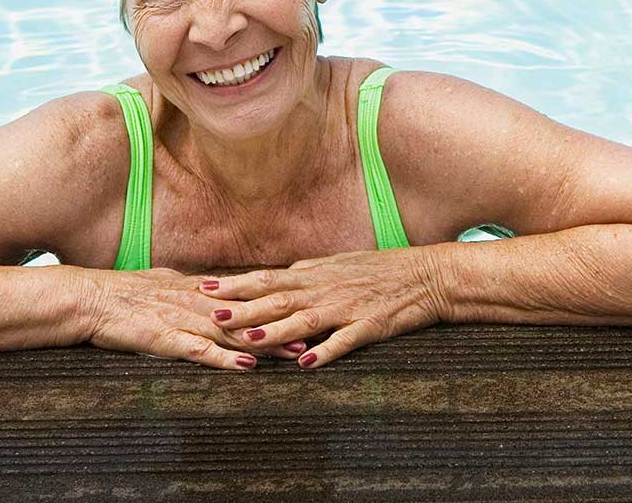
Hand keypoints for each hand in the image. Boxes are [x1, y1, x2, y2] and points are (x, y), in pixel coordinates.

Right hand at [83, 268, 309, 369]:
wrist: (89, 299)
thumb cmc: (123, 293)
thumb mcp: (164, 282)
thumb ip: (192, 287)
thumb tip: (213, 285)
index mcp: (198, 289)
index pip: (245, 296)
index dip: (277, 303)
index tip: (304, 307)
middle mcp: (197, 302)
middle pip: (248, 315)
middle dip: (283, 324)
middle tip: (316, 331)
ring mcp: (182, 321)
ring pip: (232, 333)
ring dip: (265, 343)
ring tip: (294, 352)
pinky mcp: (165, 339)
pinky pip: (199, 351)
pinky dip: (223, 358)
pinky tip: (245, 366)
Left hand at [198, 247, 449, 368]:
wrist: (427, 276)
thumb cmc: (382, 271)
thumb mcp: (340, 265)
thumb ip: (309, 274)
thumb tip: (282, 277)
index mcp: (315, 276)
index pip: (267, 279)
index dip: (235, 284)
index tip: (204, 287)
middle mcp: (326, 290)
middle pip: (278, 300)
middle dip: (244, 308)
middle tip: (212, 314)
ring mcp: (347, 308)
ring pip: (306, 321)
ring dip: (277, 331)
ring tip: (250, 339)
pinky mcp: (370, 326)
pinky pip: (345, 341)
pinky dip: (325, 352)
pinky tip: (307, 364)